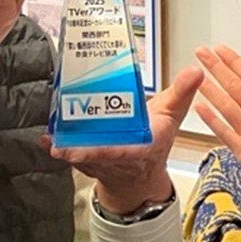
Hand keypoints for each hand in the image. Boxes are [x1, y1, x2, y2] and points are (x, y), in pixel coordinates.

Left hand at [49, 65, 204, 213]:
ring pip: (78, 155)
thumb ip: (181, 92)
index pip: (123, 152)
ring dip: (64, 146)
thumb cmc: (153, 140)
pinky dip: (55, 145)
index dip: (105, 153)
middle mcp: (117, 158)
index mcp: (140, 148)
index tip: (91, 150)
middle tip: (59, 145)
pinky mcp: (85, 160)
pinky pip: (68, 153)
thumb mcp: (171, 114)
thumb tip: (195, 70)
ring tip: (51, 136)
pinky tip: (45, 137)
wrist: (140, 171)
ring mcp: (99, 161)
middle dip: (78, 151)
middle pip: (95, 155)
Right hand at [193, 46, 240, 181]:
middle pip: (234, 87)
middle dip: (218, 69)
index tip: (221, 50)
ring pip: (226, 106)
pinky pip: (225, 133)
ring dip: (211, 90)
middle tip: (202, 53)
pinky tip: (200, 108)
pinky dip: (212, 121)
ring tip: (197, 75)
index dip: (236, 63)